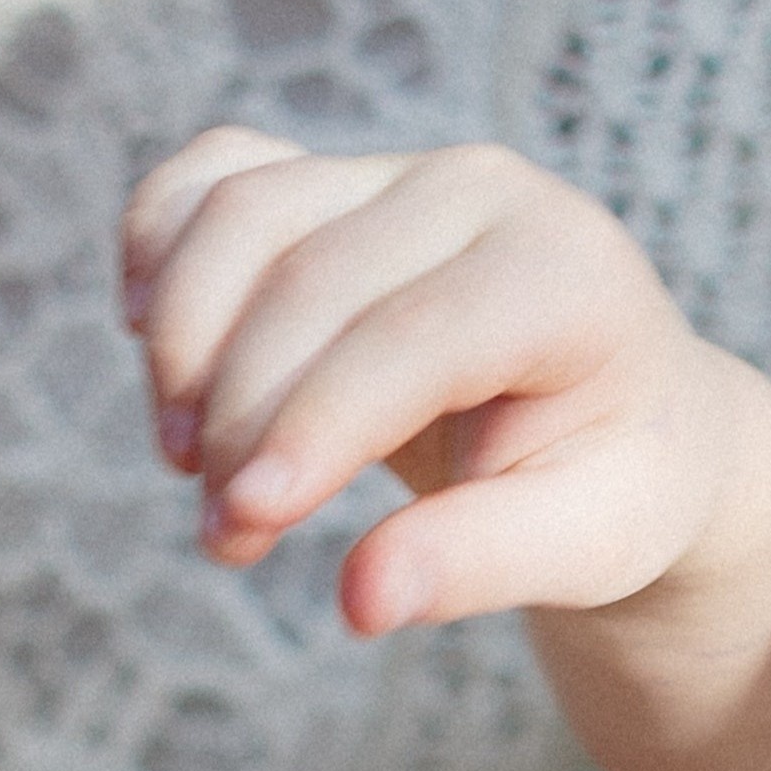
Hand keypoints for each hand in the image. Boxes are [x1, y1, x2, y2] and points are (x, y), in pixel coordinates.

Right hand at [121, 127, 770, 634]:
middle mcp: (481, 190)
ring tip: (188, 464)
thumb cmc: (611, 483)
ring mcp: (397, 169)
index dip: (314, 425)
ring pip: (241, 215)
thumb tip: (360, 601)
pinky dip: (158, 244)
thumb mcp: (589, 545)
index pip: (411, 335)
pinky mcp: (333, 177)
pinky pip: (212, 176)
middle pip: (309, 280)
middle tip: (227, 538)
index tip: (246, 521)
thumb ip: (481, 566)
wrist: (623, 414)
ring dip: (184, 343)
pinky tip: (147, 342)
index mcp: (564, 271)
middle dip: (242, 415)